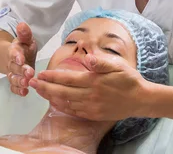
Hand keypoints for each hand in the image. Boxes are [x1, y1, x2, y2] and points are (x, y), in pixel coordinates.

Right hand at [7, 22, 37, 96]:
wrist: (17, 56)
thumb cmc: (24, 47)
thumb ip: (25, 33)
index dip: (16, 56)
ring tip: (27, 84)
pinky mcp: (15, 80)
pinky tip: (25, 93)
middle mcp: (12, 62)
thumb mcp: (26, 39)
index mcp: (14, 51)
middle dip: (21, 71)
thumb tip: (22, 24)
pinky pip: (14, 86)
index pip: (14, 53)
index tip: (20, 59)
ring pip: (13, 78)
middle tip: (29, 73)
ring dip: (19, 81)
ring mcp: (13, 72)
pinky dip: (18, 90)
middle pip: (14, 67)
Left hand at [29, 54, 148, 120]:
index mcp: (94, 81)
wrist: (140, 99)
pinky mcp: (94, 115)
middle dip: (45, 88)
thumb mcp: (118, 65)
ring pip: (66, 103)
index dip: (52, 77)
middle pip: (62, 92)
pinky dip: (62, 107)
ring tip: (39, 92)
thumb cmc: (129, 79)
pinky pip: (74, 111)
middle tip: (32, 84)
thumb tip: (88, 57)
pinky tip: (55, 103)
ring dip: (50, 97)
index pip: (67, 79)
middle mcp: (90, 95)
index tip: (40, 74)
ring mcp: (91, 107)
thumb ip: (100, 62)